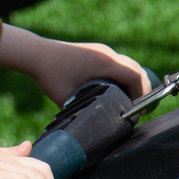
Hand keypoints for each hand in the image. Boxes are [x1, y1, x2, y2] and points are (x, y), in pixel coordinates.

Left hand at [0, 24, 150, 106]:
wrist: (36, 53)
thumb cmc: (50, 73)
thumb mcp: (65, 98)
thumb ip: (78, 112)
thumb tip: (89, 128)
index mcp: (104, 63)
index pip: (135, 76)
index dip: (142, 93)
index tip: (139, 111)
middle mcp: (107, 53)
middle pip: (136, 69)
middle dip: (142, 89)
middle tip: (138, 109)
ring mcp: (102, 50)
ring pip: (128, 65)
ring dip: (133, 81)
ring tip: (130, 101)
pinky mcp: (97, 51)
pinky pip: (118, 63)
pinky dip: (123, 75)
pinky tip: (118, 89)